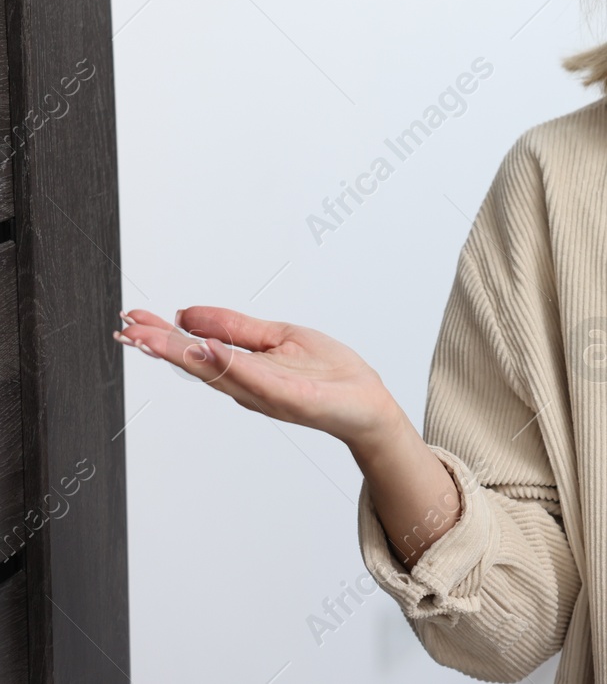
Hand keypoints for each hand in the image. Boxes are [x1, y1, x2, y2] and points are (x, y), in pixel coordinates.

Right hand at [116, 306, 402, 452]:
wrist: (367, 403)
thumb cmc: (328, 374)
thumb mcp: (278, 337)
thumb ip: (235, 328)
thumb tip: (189, 315)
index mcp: (243, 369)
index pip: (196, 349)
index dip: (163, 337)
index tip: (132, 321)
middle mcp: (248, 385)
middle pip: (198, 363)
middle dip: (161, 346)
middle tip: (128, 330)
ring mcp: (268, 393)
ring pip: (219, 371)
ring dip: (184, 354)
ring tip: (154, 337)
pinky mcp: (292, 399)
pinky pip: (257, 380)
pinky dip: (230, 365)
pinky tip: (207, 348)